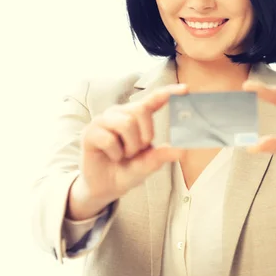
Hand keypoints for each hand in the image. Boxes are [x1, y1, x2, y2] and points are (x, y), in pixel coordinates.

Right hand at [78, 83, 188, 204]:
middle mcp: (119, 113)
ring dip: (130, 147)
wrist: (104, 187)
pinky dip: (115, 154)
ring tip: (123, 155)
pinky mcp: (90, 132)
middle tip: (137, 151)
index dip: (168, 92)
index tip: (185, 88)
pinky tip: (111, 157)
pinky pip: (110, 139)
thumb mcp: (147, 165)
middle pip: (140, 111)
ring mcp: (103, 121)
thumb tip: (182, 150)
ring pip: (126, 124)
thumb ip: (161, 156)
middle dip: (144, 136)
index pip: (153, 100)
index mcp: (136, 117)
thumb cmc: (126, 171)